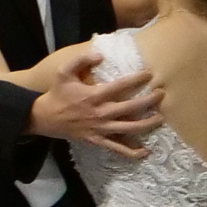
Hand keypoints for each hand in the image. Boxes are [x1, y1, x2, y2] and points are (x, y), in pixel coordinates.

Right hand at [30, 57, 160, 158]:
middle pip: (131, 108)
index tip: (150, 73)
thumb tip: (100, 54)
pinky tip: (146, 151)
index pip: (121, 86)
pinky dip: (132, 152)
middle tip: (161, 94)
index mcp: (94, 95)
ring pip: (129, 129)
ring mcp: (100, 129)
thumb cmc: (58, 93)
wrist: (45, 118)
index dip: (138, 79)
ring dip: (147, 124)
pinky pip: (117, 148)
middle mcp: (101, 113)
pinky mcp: (97, 140)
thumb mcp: (64, 72)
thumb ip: (81, 60)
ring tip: (160, 118)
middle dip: (149, 101)